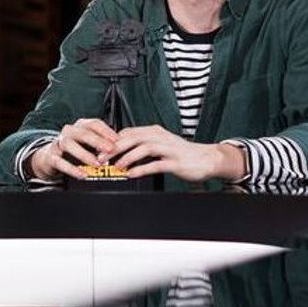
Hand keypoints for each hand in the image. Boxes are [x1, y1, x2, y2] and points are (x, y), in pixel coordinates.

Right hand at [30, 118, 116, 179]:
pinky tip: (82, 174)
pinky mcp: (51, 156)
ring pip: (69, 144)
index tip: (116, 139)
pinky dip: (72, 168)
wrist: (50, 157)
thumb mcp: (88, 144)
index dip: (106, 131)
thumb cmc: (74, 149)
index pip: (94, 124)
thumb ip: (101, 144)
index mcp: (80, 126)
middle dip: (98, 141)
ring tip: (96, 164)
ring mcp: (58, 143)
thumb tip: (119, 147)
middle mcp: (69, 132)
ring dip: (85, 154)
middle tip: (109, 150)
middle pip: (83, 132)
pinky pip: (60, 161)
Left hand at [97, 125, 246, 181]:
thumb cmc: (182, 153)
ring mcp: (168, 149)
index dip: (112, 140)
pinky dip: (141, 169)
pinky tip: (131, 175)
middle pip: (132, 138)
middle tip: (101, 158)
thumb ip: (144, 144)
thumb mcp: (161, 144)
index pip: (128, 132)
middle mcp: (160, 137)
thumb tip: (122, 148)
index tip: (100, 150)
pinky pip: (155, 164)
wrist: (207, 158)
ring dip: (127, 157)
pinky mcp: (175, 162)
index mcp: (155, 132)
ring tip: (115, 167)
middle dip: (114, 148)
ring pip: (143, 148)